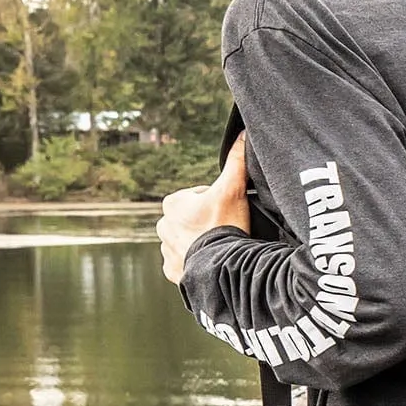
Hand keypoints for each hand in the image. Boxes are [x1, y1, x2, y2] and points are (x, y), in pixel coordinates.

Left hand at [158, 136, 249, 283]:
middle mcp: (162, 226)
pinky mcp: (173, 272)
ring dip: (202, 244)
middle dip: (208, 224)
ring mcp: (167, 250)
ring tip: (221, 248)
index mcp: (172, 203)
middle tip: (227, 230)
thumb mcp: (234, 189)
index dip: (219, 203)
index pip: (200, 197)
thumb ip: (237, 161)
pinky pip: (185, 265)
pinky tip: (212, 262)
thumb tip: (242, 134)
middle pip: (193, 220)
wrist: (221, 268)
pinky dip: (197, 264)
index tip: (230, 213)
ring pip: (188, 242)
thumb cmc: (225, 226)